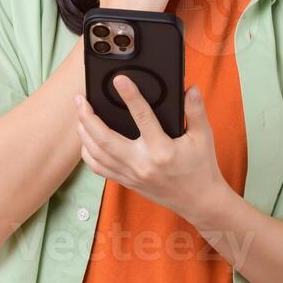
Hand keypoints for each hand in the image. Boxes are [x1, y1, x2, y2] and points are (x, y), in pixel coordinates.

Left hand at [73, 75, 226, 221]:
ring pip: (96, 154)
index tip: (119, 80)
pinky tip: (85, 139)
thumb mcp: (203, 137)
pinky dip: (87, 152)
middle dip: (88, 117)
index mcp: (163, 150)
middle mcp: (142, 163)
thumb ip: (195, 111)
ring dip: (84, 133)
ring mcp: (131, 175)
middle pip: (104, 139)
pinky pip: (98, 168)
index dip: (130, 96)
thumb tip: (190, 89)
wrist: (198, 201)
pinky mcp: (126, 181)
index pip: (143, 118)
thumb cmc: (201, 167)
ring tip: (79, 114)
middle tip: (81, 99)